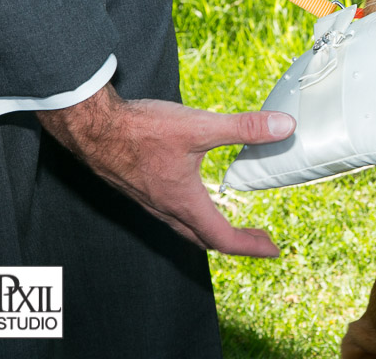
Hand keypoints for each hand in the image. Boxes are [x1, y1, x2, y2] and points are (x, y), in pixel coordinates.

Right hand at [36, 84, 295, 257]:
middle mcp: (166, 208)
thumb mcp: (200, 126)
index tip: (272, 249)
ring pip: (185, 228)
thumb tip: (284, 127)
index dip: (251, 246)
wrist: (91, 126)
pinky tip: (191, 198)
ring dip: (212, 231)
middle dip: (236, 243)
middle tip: (259, 241)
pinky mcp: (140, 187)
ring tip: (229, 224)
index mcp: (184, 202)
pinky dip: (191, 217)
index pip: (223, 239)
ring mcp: (150, 200)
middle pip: (205, 239)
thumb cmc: (140, 130)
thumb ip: (244, 128)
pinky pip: (170, 215)